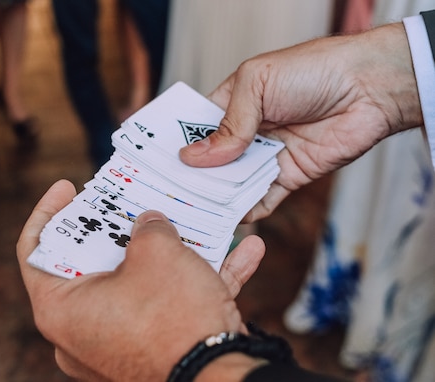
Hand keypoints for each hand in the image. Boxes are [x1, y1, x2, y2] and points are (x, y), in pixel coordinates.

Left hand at [16, 180, 265, 380]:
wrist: (221, 379)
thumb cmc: (174, 317)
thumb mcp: (156, 252)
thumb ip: (146, 227)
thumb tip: (150, 224)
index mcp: (61, 310)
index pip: (34, 252)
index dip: (48, 212)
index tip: (67, 187)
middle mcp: (80, 334)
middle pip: (89, 268)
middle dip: (117, 231)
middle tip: (127, 204)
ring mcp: (115, 347)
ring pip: (136, 286)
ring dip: (168, 255)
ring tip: (189, 222)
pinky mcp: (151, 354)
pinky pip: (168, 310)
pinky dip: (196, 283)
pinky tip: (241, 255)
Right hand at [180, 23, 421, 221]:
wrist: (368, 86)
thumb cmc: (311, 70)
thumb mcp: (257, 85)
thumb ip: (228, 124)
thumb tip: (195, 157)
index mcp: (233, 103)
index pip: (196, 128)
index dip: (178, 144)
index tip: (155, 163)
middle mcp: (247, 132)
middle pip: (212, 161)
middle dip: (193, 176)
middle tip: (169, 193)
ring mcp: (266, 155)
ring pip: (233, 183)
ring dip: (217, 196)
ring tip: (193, 211)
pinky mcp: (288, 176)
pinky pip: (263, 199)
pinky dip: (248, 210)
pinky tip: (231, 218)